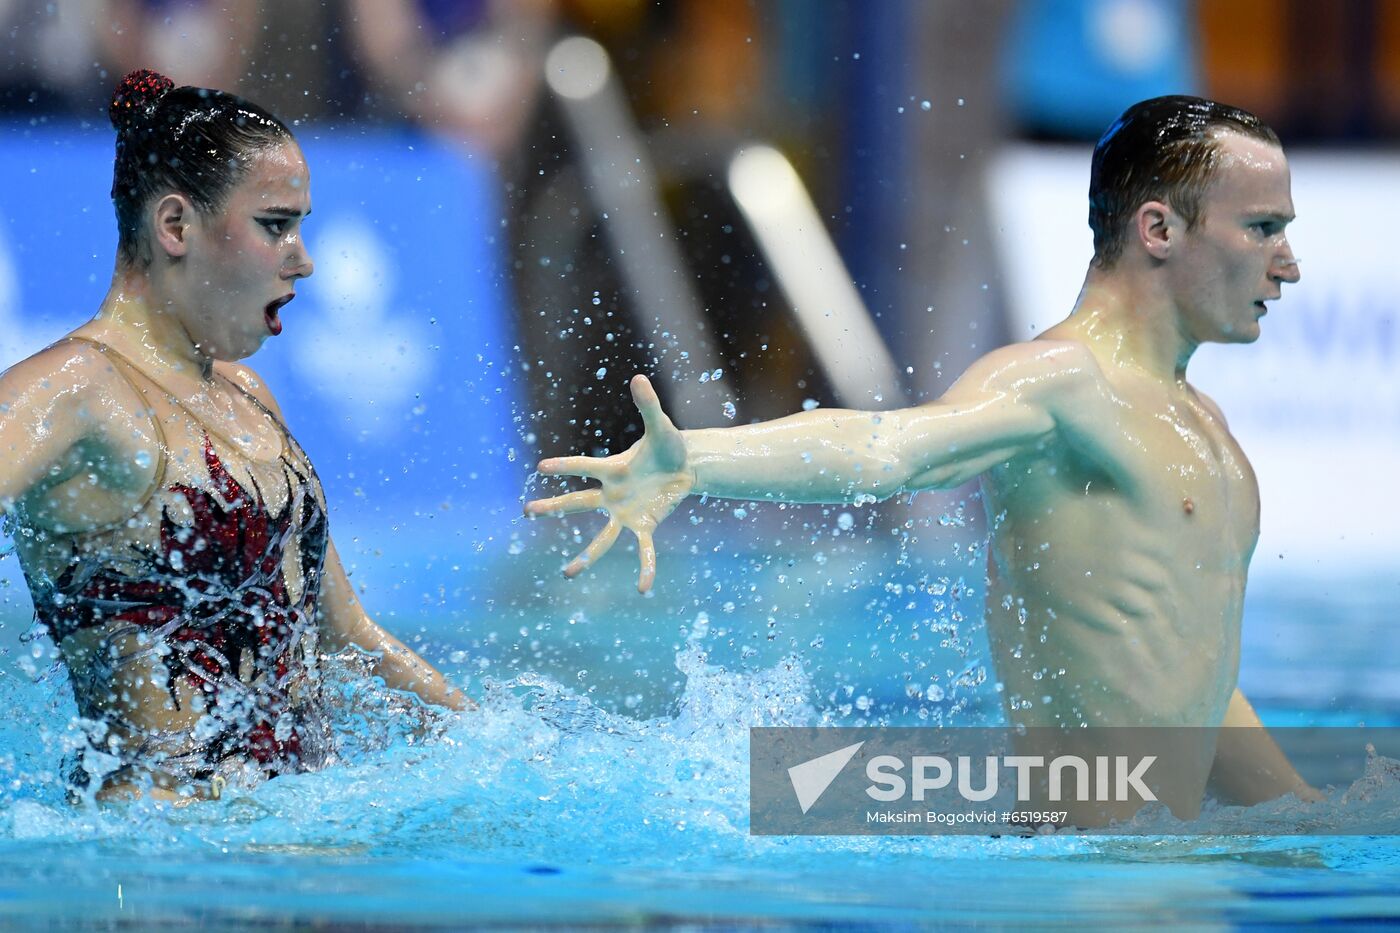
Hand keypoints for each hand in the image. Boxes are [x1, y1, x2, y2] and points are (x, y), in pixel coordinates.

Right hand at [525, 375, 692, 591]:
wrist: (686, 466)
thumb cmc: (669, 446)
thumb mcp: (662, 426)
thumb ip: (649, 405)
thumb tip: (639, 378)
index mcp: (614, 468)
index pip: (585, 466)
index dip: (566, 465)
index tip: (542, 466)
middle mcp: (613, 493)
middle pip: (579, 502)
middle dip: (554, 507)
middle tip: (527, 511)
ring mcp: (627, 512)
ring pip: (603, 538)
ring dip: (586, 556)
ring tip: (568, 574)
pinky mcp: (646, 525)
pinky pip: (644, 550)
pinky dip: (646, 568)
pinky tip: (644, 587)